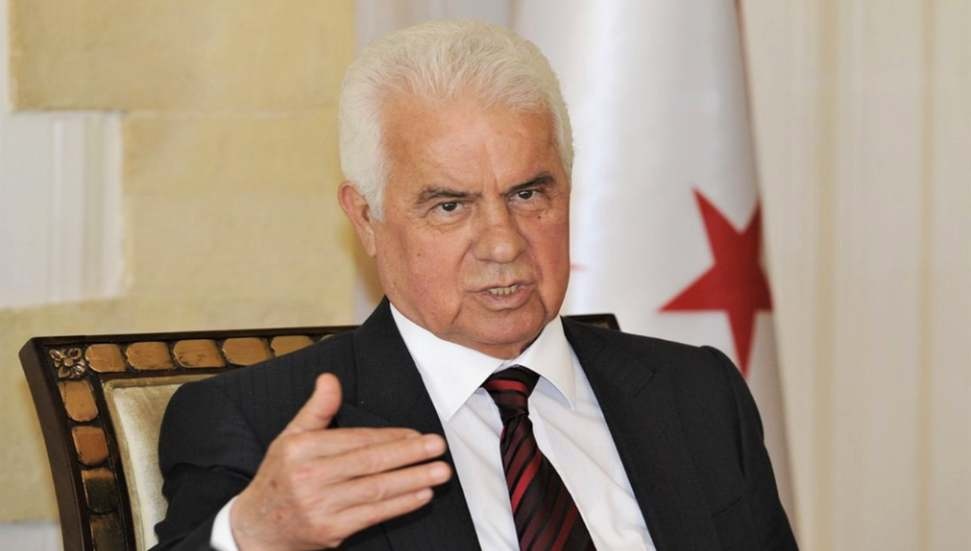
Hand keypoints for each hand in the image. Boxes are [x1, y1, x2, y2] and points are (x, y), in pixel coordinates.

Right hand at [230, 373, 450, 549]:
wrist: (258, 528)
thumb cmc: (280, 477)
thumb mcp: (290, 437)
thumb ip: (317, 409)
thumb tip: (330, 379)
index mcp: (301, 448)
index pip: (356, 440)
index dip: (390, 437)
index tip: (417, 434)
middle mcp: (309, 477)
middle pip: (370, 463)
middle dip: (409, 454)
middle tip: (437, 447)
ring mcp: (320, 506)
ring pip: (376, 490)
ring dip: (413, 480)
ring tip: (440, 472)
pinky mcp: (330, 530)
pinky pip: (373, 515)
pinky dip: (400, 505)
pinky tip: (421, 495)